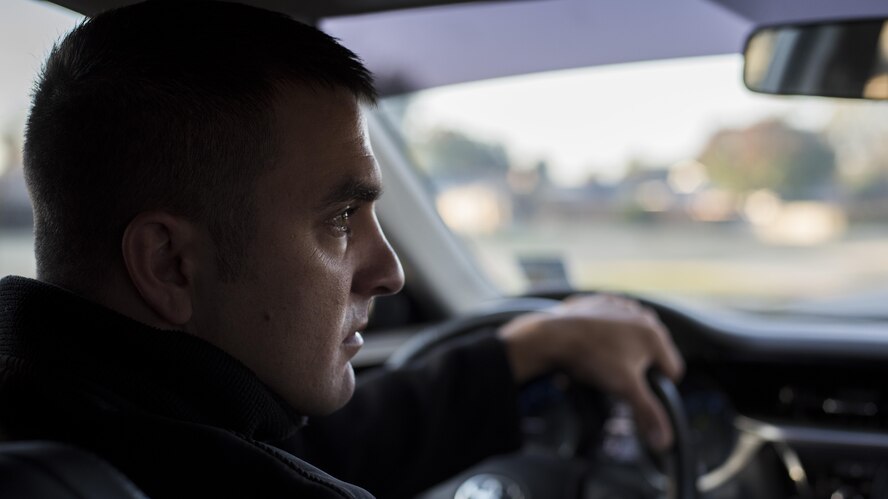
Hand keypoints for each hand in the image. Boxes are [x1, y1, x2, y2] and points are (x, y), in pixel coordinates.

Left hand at [498, 294, 683, 450]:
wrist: (553, 335)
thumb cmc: (592, 358)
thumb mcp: (625, 388)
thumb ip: (648, 412)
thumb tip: (664, 441)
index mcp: (655, 336)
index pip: (673, 370)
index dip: (657, 386)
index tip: (635, 390)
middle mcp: (642, 316)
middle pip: (652, 353)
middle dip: (638, 367)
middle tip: (614, 376)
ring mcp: (621, 306)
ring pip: (632, 335)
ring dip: (623, 349)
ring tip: (601, 361)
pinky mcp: (601, 302)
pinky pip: (611, 321)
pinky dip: (605, 333)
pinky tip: (591, 343)